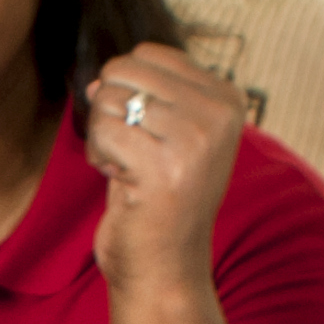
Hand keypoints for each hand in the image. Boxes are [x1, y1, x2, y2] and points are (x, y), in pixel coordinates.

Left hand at [78, 42, 253, 288]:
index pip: (147, 54)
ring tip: (129, 170)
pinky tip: (121, 181)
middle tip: (130, 153)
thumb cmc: (159, 202)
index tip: (147, 135)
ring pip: (109, 98)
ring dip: (104, 137)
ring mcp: (196, 139)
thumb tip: (96, 78)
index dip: (128, 92)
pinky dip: (99, 156)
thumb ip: (139, 97)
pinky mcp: (165, 166)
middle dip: (110, 110)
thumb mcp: (162, 137)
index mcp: (227, 98)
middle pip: (124, 70)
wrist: (166, 268)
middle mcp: (219, 113)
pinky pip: (103, 130)